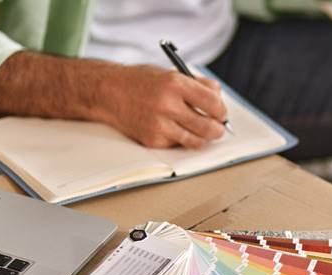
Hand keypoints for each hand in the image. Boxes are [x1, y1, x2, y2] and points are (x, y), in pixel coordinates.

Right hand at [99, 64, 227, 148]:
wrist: (110, 92)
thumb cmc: (144, 82)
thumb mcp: (172, 73)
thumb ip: (198, 85)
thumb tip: (220, 100)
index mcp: (176, 83)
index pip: (214, 103)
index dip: (222, 111)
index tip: (221, 113)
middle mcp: (168, 104)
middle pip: (209, 127)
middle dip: (218, 129)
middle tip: (217, 127)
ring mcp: (159, 124)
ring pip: (197, 141)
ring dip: (203, 138)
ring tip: (199, 130)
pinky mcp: (152, 139)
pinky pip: (178, 144)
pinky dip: (181, 139)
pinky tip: (174, 128)